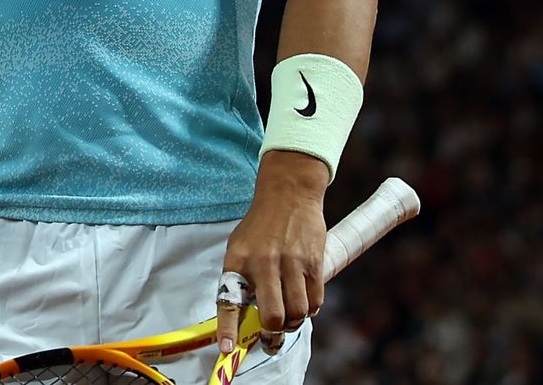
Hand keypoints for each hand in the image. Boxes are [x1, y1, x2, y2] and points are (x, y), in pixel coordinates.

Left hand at [216, 151, 328, 355]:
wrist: (288, 193)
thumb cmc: (260, 226)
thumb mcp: (240, 247)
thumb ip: (242, 278)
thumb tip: (245, 316)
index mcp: (237, 260)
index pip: (229, 301)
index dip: (227, 329)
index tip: (227, 350)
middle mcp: (262, 263)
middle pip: (273, 316)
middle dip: (273, 332)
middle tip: (272, 333)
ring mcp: (290, 263)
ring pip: (298, 313)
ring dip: (295, 322)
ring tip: (290, 315)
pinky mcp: (313, 263)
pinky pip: (315, 301)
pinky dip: (310, 308)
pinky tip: (303, 299)